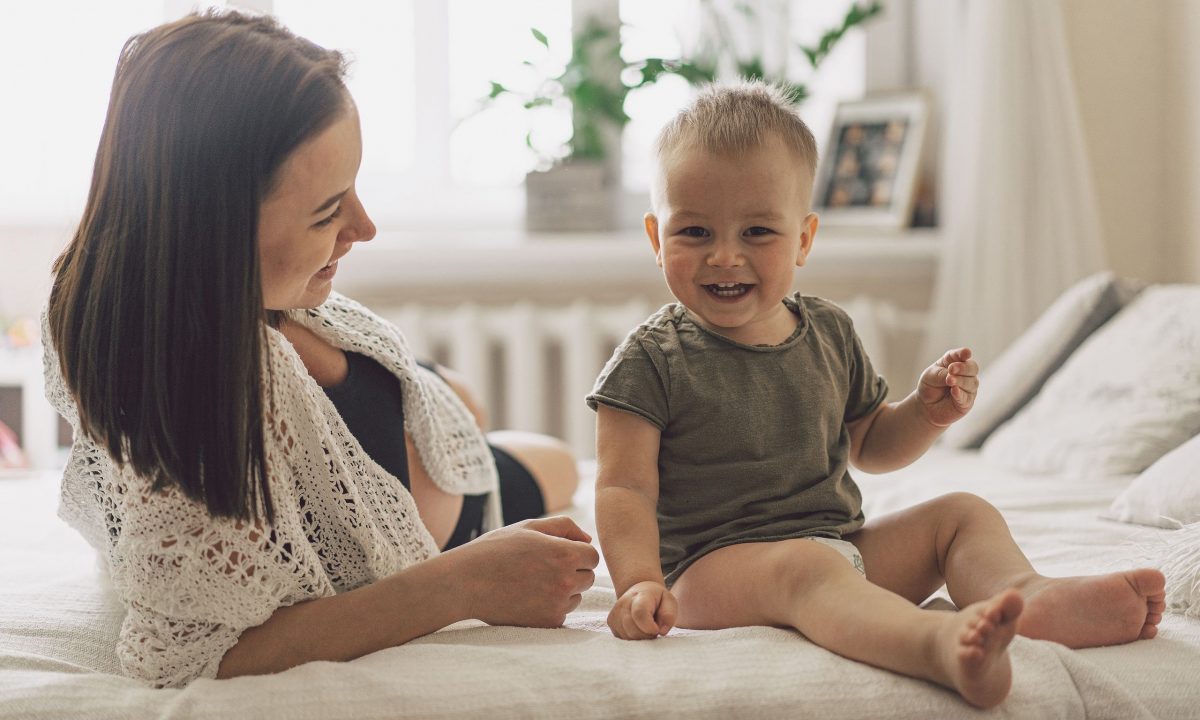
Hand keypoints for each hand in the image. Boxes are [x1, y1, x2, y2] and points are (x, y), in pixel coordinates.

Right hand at [455, 516, 598, 627]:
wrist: (465, 582)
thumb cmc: (496, 549)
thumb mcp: (529, 527)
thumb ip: (564, 527)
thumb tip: (588, 539)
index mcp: (565, 553)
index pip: (593, 556)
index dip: (577, 553)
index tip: (556, 554)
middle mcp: (566, 580)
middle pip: (588, 577)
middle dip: (572, 571)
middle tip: (542, 568)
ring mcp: (557, 604)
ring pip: (576, 596)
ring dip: (563, 591)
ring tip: (532, 582)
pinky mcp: (547, 622)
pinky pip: (562, 613)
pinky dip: (551, 607)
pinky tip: (527, 598)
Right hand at [608, 580, 676, 639]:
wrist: (639, 592)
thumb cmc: (657, 599)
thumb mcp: (669, 602)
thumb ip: (669, 615)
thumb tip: (661, 631)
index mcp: (641, 596)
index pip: (639, 613)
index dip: (649, 627)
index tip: (657, 630)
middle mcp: (624, 603)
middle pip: (633, 629)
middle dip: (647, 635)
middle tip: (654, 628)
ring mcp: (615, 613)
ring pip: (627, 636)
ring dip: (640, 638)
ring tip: (646, 627)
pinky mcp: (611, 622)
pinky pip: (623, 639)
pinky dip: (633, 638)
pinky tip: (638, 629)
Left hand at [916, 347, 978, 426]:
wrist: (926, 406)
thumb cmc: (929, 386)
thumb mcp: (930, 377)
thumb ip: (942, 374)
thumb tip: (952, 375)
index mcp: (954, 362)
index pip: (960, 355)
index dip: (963, 353)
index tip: (965, 353)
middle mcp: (965, 374)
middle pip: (972, 368)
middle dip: (963, 367)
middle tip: (951, 369)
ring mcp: (968, 388)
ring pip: (972, 383)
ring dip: (960, 380)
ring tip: (949, 380)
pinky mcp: (967, 402)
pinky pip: (967, 397)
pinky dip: (960, 393)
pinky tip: (954, 390)